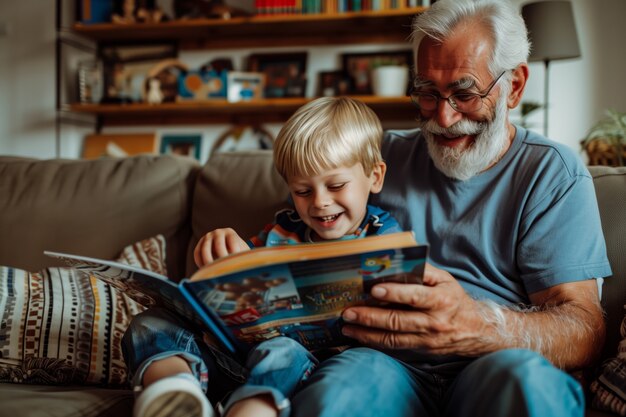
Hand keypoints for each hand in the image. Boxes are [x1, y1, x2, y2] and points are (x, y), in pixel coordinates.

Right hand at [194, 228, 249, 266]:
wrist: (226, 248)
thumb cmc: (237, 252)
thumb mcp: (242, 251)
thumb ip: (244, 256)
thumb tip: (248, 267)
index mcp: (230, 232)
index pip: (232, 242)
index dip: (235, 254)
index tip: (236, 265)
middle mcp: (218, 232)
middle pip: (218, 246)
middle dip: (222, 260)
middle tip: (225, 271)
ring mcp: (207, 237)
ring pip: (205, 250)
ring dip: (209, 263)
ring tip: (213, 273)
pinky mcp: (199, 244)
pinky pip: (197, 253)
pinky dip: (200, 263)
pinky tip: (205, 271)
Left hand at [341, 263, 493, 355]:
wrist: (476, 331)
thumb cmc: (455, 299)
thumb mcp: (444, 280)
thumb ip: (423, 271)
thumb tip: (397, 262)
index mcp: (440, 299)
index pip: (414, 296)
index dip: (394, 293)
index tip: (374, 289)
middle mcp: (433, 321)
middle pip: (398, 320)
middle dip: (370, 316)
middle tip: (349, 312)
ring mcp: (426, 338)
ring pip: (392, 337)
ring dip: (366, 332)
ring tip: (347, 326)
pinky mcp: (421, 349)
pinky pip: (394, 346)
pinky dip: (374, 341)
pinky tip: (359, 336)